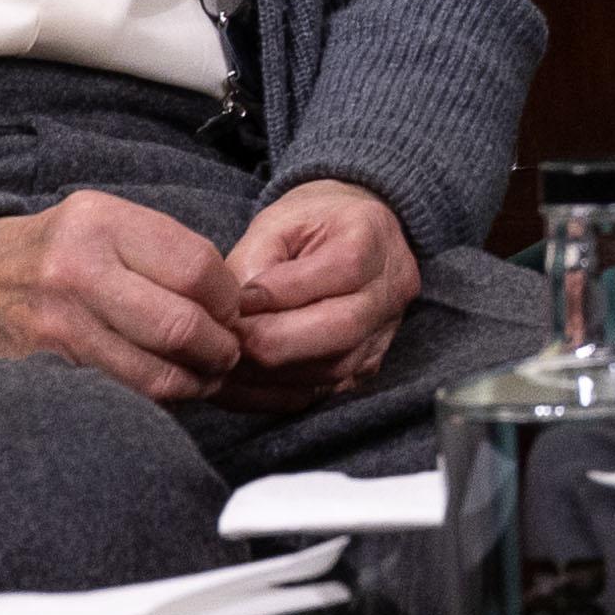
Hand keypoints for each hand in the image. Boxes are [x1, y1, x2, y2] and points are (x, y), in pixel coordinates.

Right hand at [0, 188, 246, 402]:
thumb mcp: (103, 218)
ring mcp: (56, 328)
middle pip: (180, 327)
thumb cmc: (53, 250)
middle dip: (220, 348)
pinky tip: (164, 388)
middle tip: (227, 352)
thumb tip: (232, 298)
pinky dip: (154, 400)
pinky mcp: (43, 371)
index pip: (197, 268)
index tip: (231, 310)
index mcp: (100, 224)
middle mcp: (76, 273)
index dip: (228, 298)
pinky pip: (120, 396)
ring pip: (154, 374)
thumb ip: (164, 248)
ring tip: (204, 376)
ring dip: (194, 383)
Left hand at [223, 178, 421, 400]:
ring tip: (227, 360)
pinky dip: (277, 393)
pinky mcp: (366, 368)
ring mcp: (383, 335)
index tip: (230, 303)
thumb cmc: (311, 223)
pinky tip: (244, 381)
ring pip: (332, 370)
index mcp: (372, 238)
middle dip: (271, 340)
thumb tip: (232, 315)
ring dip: (270, 373)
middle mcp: (390, 290)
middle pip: (340, 329)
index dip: (276, 294)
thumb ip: (253, 260)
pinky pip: (323, 392)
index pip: (337, 272)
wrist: (355, 238)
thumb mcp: (278, 221)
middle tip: (224, 339)